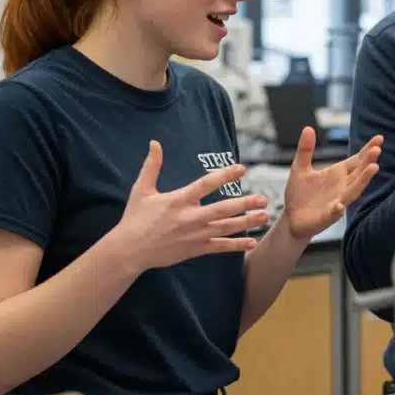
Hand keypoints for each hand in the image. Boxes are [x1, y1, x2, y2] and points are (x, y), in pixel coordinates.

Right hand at [108, 141, 269, 273]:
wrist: (130, 250)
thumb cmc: (135, 218)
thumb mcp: (141, 190)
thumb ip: (152, 166)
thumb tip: (154, 143)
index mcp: (178, 200)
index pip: (206, 184)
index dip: (225, 175)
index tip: (242, 168)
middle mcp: (190, 218)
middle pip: (223, 209)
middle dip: (245, 203)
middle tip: (263, 198)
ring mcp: (194, 235)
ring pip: (226, 228)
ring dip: (247, 222)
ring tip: (265, 216)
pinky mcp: (195, 249)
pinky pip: (220, 247)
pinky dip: (237, 245)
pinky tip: (252, 241)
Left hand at [282, 127, 382, 239]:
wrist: (291, 218)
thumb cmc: (299, 194)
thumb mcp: (300, 167)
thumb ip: (305, 149)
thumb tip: (308, 128)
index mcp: (337, 174)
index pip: (356, 160)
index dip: (367, 150)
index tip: (379, 139)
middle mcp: (341, 187)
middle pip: (359, 173)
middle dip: (368, 162)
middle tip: (377, 150)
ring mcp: (337, 202)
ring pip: (353, 191)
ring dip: (363, 181)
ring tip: (373, 168)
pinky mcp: (327, 216)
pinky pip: (334, 212)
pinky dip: (338, 208)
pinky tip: (340, 205)